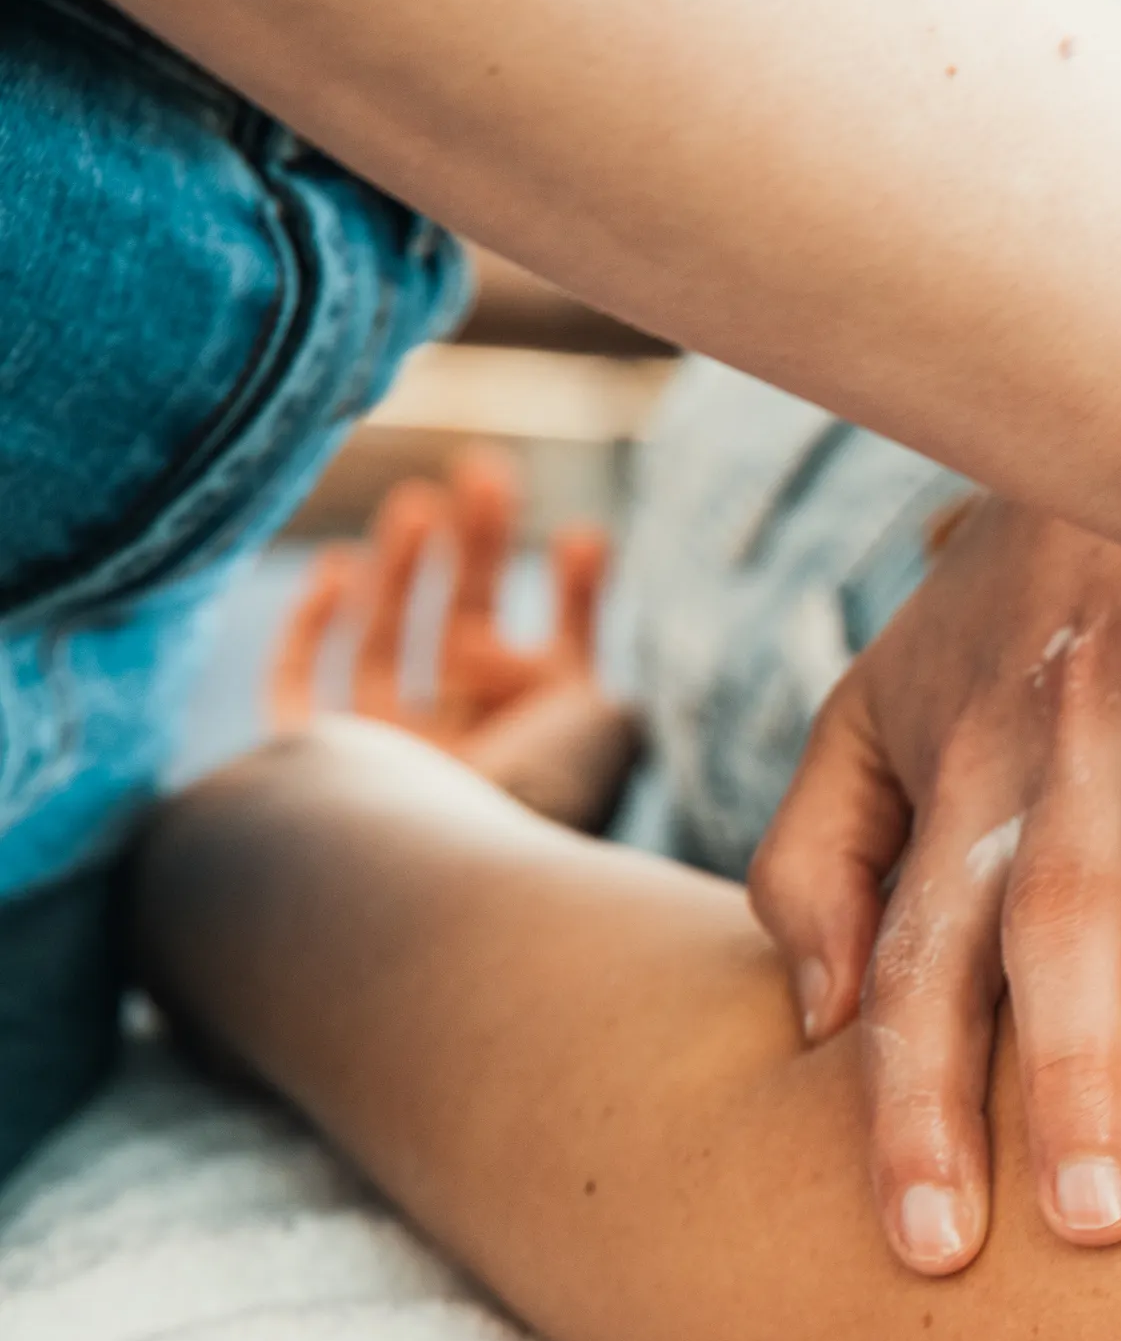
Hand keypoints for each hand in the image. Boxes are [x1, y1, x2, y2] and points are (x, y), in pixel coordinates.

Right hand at [270, 451, 633, 830]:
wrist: (431, 871)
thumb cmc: (532, 798)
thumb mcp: (603, 724)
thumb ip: (587, 672)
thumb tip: (547, 651)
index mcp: (544, 764)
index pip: (562, 669)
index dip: (575, 599)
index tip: (585, 536)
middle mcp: (466, 767)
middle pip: (471, 640)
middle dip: (482, 552)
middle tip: (489, 470)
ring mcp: (384, 769)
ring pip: (387, 652)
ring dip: (407, 570)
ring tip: (423, 500)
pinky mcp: (305, 768)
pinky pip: (297, 690)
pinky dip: (312, 627)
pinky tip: (339, 567)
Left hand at [751, 499, 1120, 1271]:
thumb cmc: (1013, 608)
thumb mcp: (877, 708)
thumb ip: (817, 856)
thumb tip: (806, 1024)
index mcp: (965, 766)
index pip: (918, 961)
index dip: (912, 1108)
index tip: (929, 1252)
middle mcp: (1072, 726)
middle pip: (1058, 914)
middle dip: (1069, 1070)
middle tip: (1095, 1227)